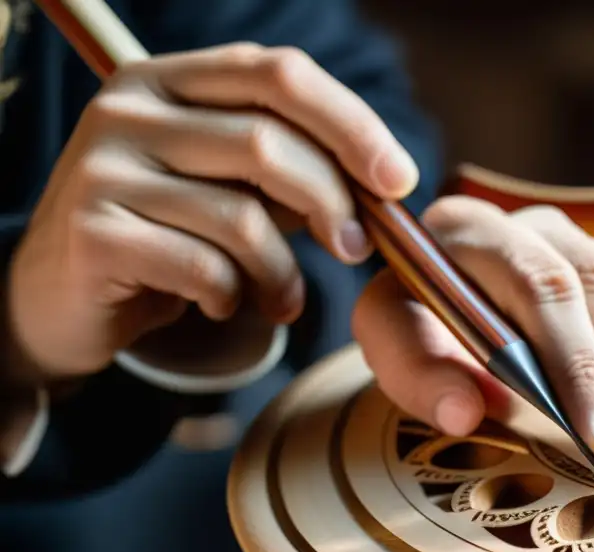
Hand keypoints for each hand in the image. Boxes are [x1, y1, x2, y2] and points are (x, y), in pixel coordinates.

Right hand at [7, 43, 415, 382]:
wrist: (64, 297)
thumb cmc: (169, 237)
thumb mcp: (232, 189)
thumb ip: (294, 173)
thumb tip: (386, 184)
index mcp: (171, 80)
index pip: (279, 75)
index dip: (352, 124)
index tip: (399, 180)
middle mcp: (129, 108)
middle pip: (267, 142)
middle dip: (332, 202)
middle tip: (355, 250)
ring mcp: (102, 167)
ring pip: (240, 216)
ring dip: (283, 273)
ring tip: (284, 301)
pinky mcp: (92, 232)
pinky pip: (203, 267)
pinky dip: (233, 296)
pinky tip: (224, 304)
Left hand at [352, 198, 593, 463]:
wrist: (428, 294)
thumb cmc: (412, 322)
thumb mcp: (391, 343)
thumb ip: (418, 375)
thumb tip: (464, 413)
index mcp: (471, 229)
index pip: (538, 287)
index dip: (577, 362)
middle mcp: (530, 225)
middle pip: (593, 288)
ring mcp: (572, 241)